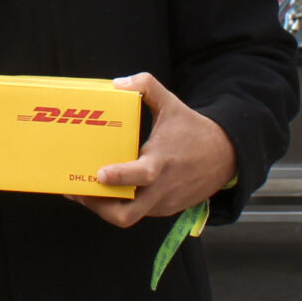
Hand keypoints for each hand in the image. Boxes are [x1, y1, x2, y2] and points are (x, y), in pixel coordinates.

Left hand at [69, 73, 237, 228]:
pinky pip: (137, 212)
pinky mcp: (163, 209)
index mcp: (162, 163)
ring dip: (104, 207)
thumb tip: (118, 83)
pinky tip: (104, 191)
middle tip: (75, 190)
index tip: (99, 173)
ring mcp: (162, 203)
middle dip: (97, 206)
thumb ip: (147, 86)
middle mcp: (161, 189)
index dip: (119, 178)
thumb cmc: (193, 130)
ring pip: (128, 216)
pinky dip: (119, 205)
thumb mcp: (172, 104)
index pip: (141, 176)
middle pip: (125, 214)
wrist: (226, 157)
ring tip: (83, 190)